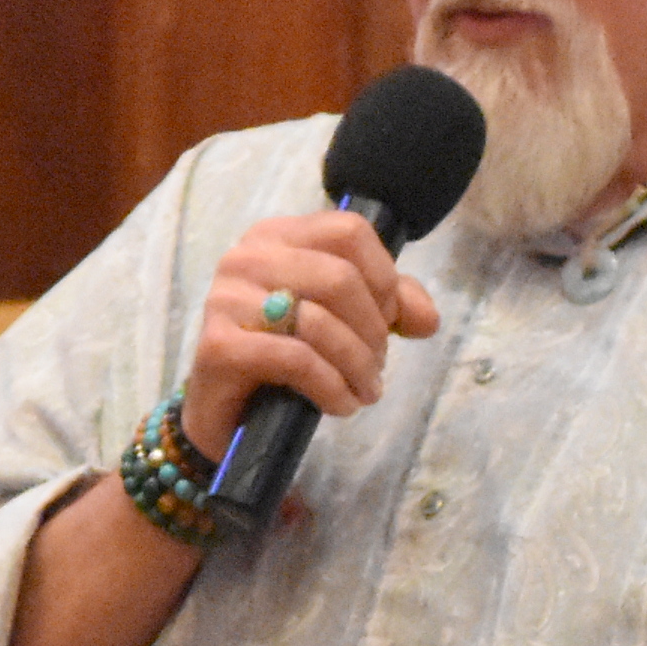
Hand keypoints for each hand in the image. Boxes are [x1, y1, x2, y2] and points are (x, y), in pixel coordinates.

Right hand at [180, 212, 440, 451]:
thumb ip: (390, 305)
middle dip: (373, 330)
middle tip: (376, 365)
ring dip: (358, 365)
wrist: (225, 414)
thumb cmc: (285, 357)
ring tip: (364, 390)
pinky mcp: (218, 346)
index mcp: (278, 236)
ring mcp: (226, 298)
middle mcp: (247, 256)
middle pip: (340, 277)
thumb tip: (427, 319)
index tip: (389, 320)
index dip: (384, 277)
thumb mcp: (344, 321)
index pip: (349, 231)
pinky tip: (340, 404)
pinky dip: (331, 387)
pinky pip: (296, 360)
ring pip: (321, 321)